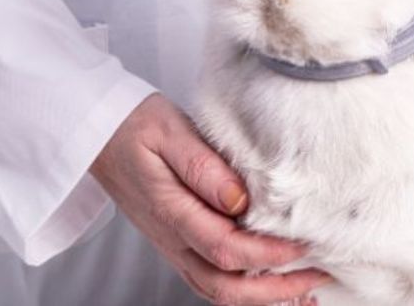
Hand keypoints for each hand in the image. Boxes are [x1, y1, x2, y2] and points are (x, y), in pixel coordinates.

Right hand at [91, 93, 330, 304]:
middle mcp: (170, 236)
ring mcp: (170, 242)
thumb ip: (203, 166)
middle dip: (273, 290)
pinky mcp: (173, 238)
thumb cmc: (134, 125)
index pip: (225, 248)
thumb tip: (240, 199)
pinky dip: (240, 287)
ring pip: (215, 288)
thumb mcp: (170, 131)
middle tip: (314, 279)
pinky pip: (207, 276)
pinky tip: (263, 280)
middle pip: (223, 285)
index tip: (302, 247)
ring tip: (300, 292)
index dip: (267, 254)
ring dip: (259, 297)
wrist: (99, 133)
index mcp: (170, 210)